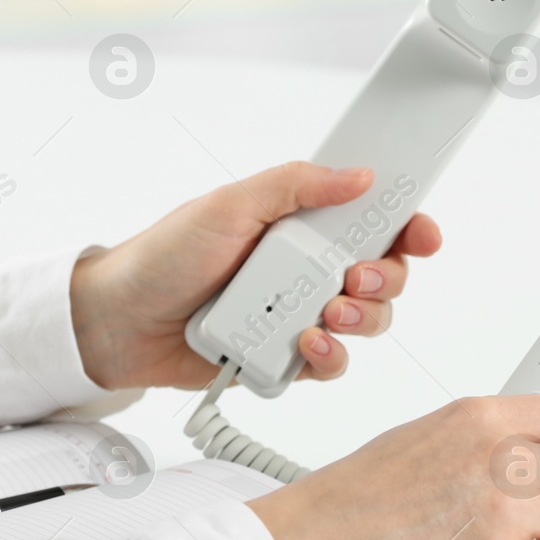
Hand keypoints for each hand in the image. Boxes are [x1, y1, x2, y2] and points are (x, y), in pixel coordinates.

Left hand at [69, 162, 440, 390]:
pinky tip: (304, 345)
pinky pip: (330, 364)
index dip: (408, 228)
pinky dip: (328, 357)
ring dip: (361, 320)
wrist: (117, 322)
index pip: (373, 223)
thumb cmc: (163, 256)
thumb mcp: (230, 205)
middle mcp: (308, 270)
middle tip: (357, 279)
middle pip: (384, 277)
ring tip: (325, 315)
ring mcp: (298, 315)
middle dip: (385, 280)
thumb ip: (295, 185)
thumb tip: (357, 175)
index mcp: (301, 225)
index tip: (422, 235)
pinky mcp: (283, 359)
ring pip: (365, 323)